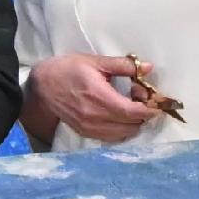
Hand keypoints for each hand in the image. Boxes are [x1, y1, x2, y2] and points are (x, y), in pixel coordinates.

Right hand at [27, 53, 158, 145]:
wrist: (41, 87)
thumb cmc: (67, 70)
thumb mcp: (95, 61)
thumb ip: (123, 65)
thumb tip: (147, 68)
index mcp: (99, 96)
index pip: (132, 111)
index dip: (149, 109)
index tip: (157, 102)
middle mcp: (95, 116)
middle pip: (132, 124)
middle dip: (143, 114)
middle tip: (141, 99)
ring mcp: (90, 127)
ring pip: (124, 133)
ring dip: (133, 123)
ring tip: (130, 108)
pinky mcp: (86, 133)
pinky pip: (112, 137)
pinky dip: (122, 129)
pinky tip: (120, 117)